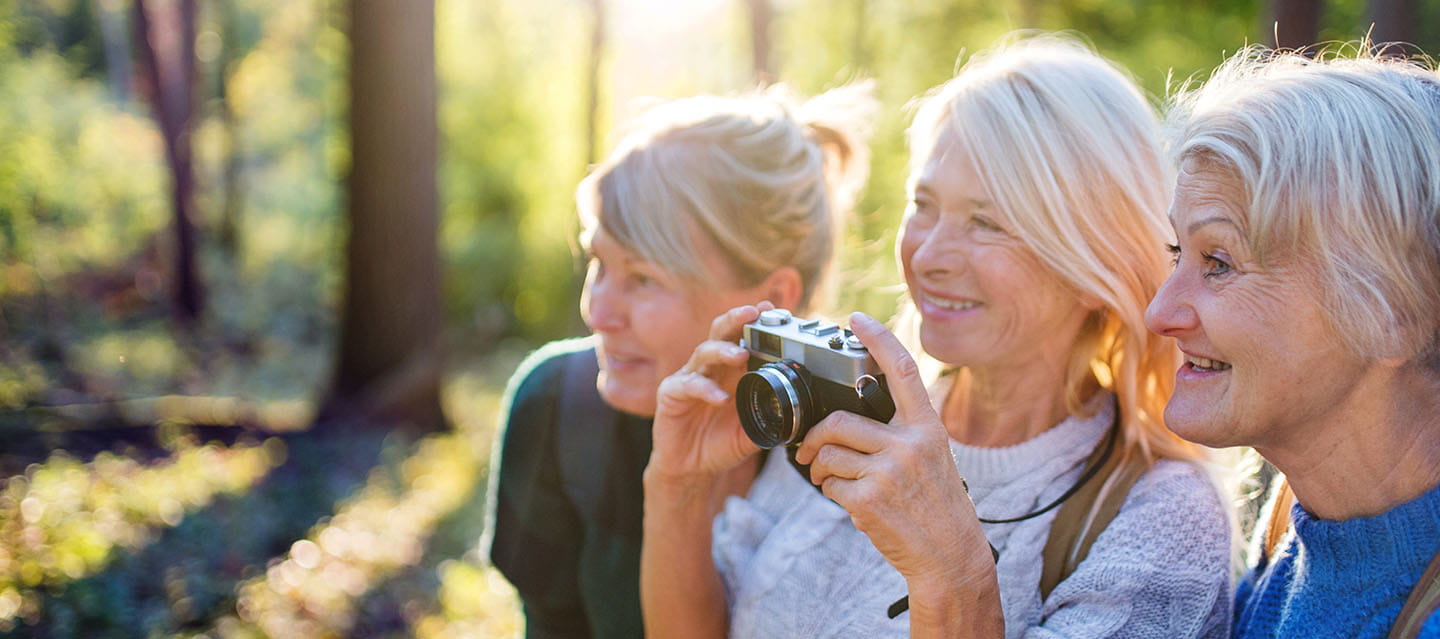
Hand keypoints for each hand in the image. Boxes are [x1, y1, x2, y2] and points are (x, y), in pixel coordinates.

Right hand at [646, 303, 769, 481]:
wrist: (692, 470)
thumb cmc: (720, 445)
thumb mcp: (752, 431)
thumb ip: (770, 418)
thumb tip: (799, 412)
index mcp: (731, 372)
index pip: (742, 338)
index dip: (755, 322)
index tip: (771, 309)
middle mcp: (711, 368)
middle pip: (721, 333)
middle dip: (737, 319)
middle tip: (753, 313)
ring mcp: (689, 378)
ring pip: (704, 353)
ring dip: (723, 351)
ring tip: (740, 354)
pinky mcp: (671, 394)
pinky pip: (688, 385)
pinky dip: (705, 389)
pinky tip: (721, 398)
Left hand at [795, 312, 992, 590]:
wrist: (950, 557)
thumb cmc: (937, 507)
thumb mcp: (933, 459)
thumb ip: (903, 434)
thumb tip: (854, 418)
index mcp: (928, 428)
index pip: (902, 370)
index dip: (879, 339)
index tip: (857, 319)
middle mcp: (909, 444)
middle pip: (838, 422)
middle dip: (814, 436)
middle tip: (806, 448)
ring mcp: (889, 471)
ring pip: (828, 454)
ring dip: (819, 469)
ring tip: (831, 480)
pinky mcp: (869, 499)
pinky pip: (830, 485)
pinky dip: (831, 493)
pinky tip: (851, 503)